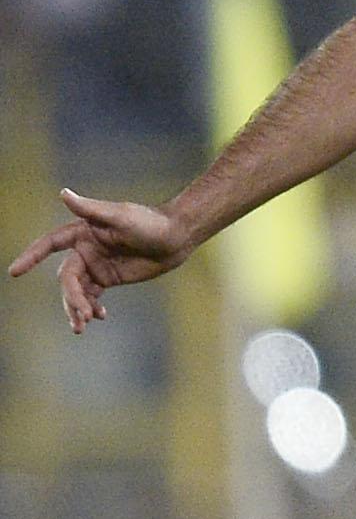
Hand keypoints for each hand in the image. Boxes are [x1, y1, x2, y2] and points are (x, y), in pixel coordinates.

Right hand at [8, 190, 192, 332]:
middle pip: (66, 278)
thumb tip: (63, 193)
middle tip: (81, 316)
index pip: (49, 245)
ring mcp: (96, 265)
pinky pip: (92, 296)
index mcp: (82, 232)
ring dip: (77, 308)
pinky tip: (99, 317)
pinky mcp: (109, 278)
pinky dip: (91, 308)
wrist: (175, 238)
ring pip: (77, 290)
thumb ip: (90, 209)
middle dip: (71, 298)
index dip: (32, 256)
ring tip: (83, 325)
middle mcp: (85, 249)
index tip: (14, 272)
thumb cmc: (148, 222)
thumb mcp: (119, 216)